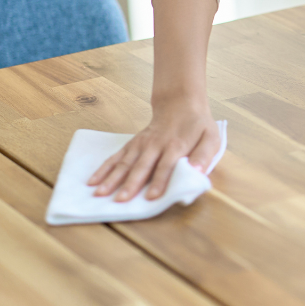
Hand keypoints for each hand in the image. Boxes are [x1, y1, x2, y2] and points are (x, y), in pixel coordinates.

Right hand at [87, 96, 219, 201]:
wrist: (180, 104)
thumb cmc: (198, 126)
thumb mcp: (211, 138)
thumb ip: (205, 155)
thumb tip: (197, 171)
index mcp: (176, 145)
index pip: (167, 165)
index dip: (160, 180)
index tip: (152, 196)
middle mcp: (156, 145)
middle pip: (142, 166)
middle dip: (131, 184)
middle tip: (120, 201)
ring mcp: (141, 144)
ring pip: (125, 162)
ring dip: (112, 178)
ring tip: (99, 194)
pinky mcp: (132, 144)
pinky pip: (116, 157)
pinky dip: (104, 169)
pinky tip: (92, 181)